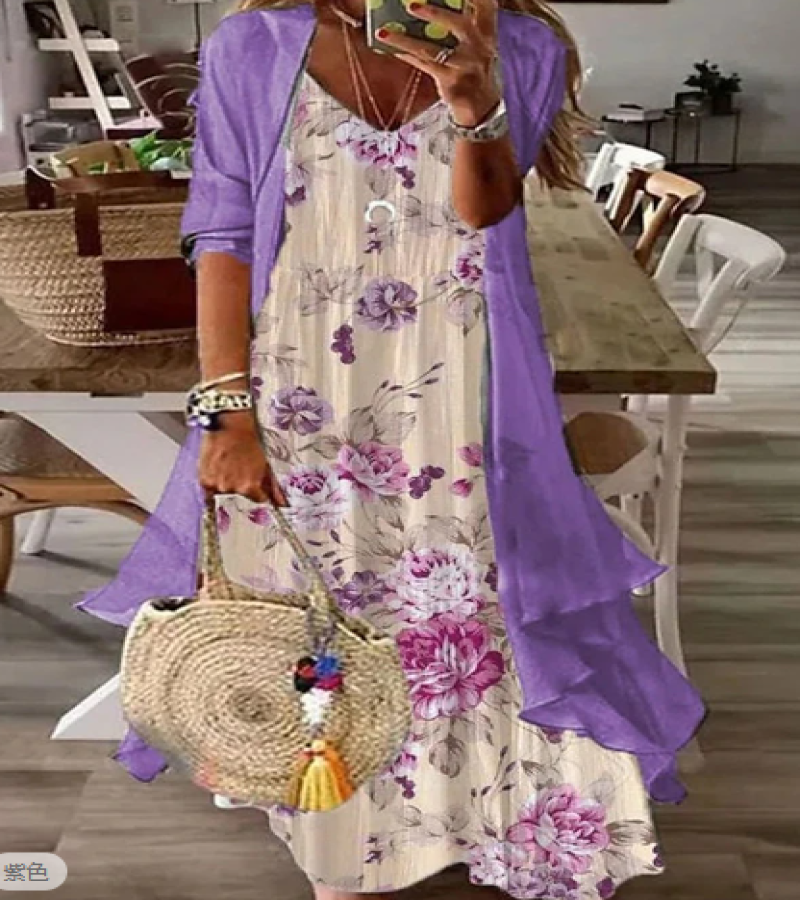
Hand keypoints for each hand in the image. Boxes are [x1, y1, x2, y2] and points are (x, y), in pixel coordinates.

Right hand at [198, 413, 288, 506]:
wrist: (230, 425)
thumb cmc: (250, 442)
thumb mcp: (265, 463)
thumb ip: (273, 487)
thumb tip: (282, 504)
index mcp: (249, 487)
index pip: (258, 499)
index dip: (258, 490)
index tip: (255, 480)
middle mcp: (232, 489)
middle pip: (240, 494)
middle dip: (241, 484)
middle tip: (240, 466)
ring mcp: (216, 485)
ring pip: (225, 490)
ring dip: (226, 481)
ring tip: (228, 464)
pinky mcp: (204, 480)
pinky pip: (210, 489)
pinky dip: (214, 480)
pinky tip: (218, 468)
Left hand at [376, 0, 500, 126]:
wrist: (482, 106)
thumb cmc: (475, 69)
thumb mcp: (478, 45)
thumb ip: (464, 24)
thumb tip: (429, 4)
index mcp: (487, 34)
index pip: (486, 6)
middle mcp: (479, 48)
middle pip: (461, 25)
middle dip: (436, 13)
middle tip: (411, 5)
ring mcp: (465, 67)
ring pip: (432, 50)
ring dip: (405, 40)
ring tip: (384, 32)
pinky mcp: (451, 83)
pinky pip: (424, 66)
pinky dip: (407, 55)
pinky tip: (390, 48)